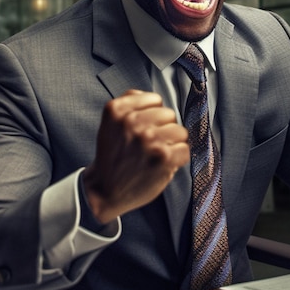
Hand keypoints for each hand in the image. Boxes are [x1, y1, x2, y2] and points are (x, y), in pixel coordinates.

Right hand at [83, 89, 189, 223]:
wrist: (104, 190)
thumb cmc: (113, 156)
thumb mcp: (111, 123)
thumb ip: (130, 104)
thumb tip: (155, 99)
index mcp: (117, 109)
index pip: (155, 99)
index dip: (153, 116)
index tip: (144, 129)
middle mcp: (132, 121)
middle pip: (169, 114)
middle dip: (163, 129)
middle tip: (149, 145)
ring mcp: (147, 138)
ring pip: (180, 131)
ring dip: (172, 144)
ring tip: (156, 155)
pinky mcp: (162, 156)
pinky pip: (185, 149)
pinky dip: (178, 160)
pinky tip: (162, 166)